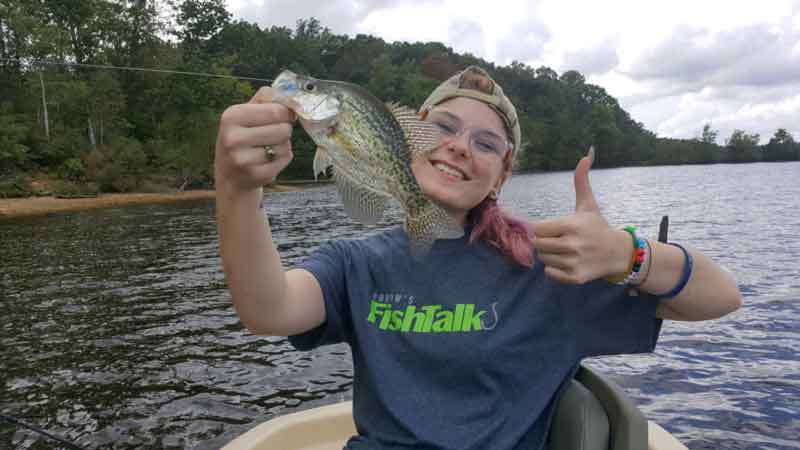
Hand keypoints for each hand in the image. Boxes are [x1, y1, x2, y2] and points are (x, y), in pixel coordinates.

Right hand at [214, 87, 295, 193]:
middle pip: (283, 129)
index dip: (285, 113)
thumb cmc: (241, 138)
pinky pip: (285, 160)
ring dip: (283, 145)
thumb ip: (265, 99)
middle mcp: (234, 138)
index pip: (276, 110)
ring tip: (268, 147)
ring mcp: (243, 159)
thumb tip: (290, 96)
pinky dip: (282, 159)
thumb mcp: (244, 114)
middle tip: (273, 134)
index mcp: (231, 116)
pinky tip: (268, 160)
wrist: (230, 174)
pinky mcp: (256, 175)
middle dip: (284, 130)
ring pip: (285, 145)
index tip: (281, 116)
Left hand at [529, 151, 631, 283]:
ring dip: (550, 256)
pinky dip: (554, 270)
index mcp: (571, 225)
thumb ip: (581, 182)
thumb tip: (585, 156)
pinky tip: (567, 263)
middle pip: (537, 245)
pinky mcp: (575, 277)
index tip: (555, 229)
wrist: (619, 253)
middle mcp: (572, 244)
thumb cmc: (598, 226)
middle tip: (558, 240)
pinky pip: (549, 274)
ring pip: (543, 259)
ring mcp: (573, 262)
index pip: (537, 229)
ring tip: (565, 251)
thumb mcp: (589, 204)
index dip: (544, 229)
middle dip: (545, 242)